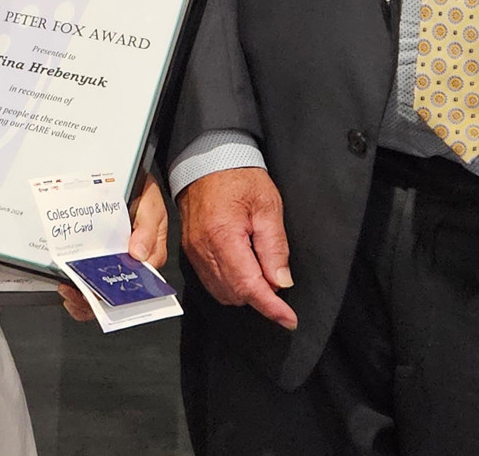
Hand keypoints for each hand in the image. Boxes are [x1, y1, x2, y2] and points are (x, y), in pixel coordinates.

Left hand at [60, 171, 169, 321]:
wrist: (136, 178)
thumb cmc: (147, 196)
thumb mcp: (152, 207)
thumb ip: (147, 230)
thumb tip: (138, 254)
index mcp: (149, 257)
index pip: (135, 286)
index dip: (116, 294)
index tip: (96, 294)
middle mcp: (131, 262)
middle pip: (113, 292)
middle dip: (93, 299)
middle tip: (73, 293)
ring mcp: (115, 258)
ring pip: (99, 286)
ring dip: (82, 293)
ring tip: (66, 289)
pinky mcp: (101, 251)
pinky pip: (88, 270)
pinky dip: (76, 278)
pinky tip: (64, 278)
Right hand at [179, 166, 296, 329]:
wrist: (207, 159)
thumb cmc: (238, 176)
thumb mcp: (268, 206)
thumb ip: (275, 247)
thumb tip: (281, 282)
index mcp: (224, 236)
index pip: (249, 286)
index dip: (271, 307)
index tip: (288, 319)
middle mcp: (203, 248)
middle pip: (234, 294)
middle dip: (260, 297)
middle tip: (278, 280)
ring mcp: (193, 251)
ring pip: (221, 292)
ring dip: (244, 293)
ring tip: (262, 271)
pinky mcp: (190, 250)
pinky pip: (210, 280)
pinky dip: (230, 284)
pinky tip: (245, 270)